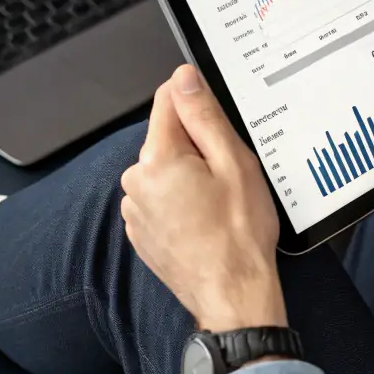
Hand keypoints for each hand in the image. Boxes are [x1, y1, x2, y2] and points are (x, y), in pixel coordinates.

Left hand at [121, 65, 286, 333]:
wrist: (232, 295)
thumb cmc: (239, 233)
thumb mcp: (234, 164)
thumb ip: (205, 117)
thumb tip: (184, 79)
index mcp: (157, 160)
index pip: (167, 101)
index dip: (196, 101)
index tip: (218, 117)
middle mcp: (136, 182)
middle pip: (167, 138)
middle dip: (197, 147)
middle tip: (229, 174)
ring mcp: (134, 210)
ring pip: (164, 170)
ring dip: (188, 175)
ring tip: (220, 202)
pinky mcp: (141, 231)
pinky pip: (160, 198)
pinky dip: (180, 201)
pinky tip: (206, 220)